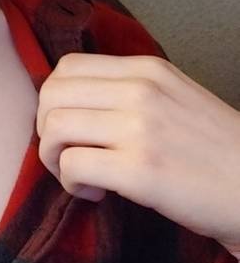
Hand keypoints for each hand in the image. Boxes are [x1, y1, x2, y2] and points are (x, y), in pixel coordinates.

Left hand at [36, 53, 239, 257]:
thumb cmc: (215, 150)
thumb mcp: (175, 99)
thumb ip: (129, 91)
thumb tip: (70, 101)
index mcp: (148, 70)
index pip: (67, 68)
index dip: (55, 100)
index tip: (71, 127)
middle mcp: (141, 91)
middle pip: (51, 95)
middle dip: (46, 129)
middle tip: (68, 154)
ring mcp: (140, 129)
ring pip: (55, 128)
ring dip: (55, 159)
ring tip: (82, 176)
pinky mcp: (140, 170)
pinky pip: (72, 166)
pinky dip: (73, 184)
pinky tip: (97, 194)